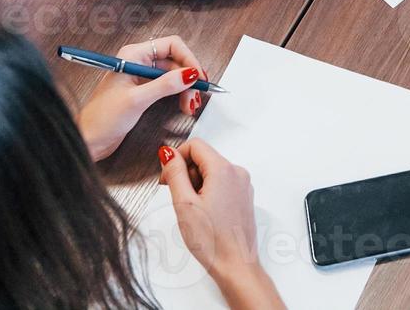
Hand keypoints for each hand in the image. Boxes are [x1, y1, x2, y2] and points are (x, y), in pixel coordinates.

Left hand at [77, 35, 208, 161]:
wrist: (89, 140)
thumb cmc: (102, 119)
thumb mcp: (137, 100)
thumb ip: (164, 85)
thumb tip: (189, 74)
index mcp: (133, 55)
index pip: (171, 45)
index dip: (188, 58)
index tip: (198, 75)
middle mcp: (139, 62)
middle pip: (175, 61)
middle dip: (188, 78)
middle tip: (195, 95)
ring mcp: (142, 77)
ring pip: (174, 75)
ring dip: (186, 89)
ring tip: (189, 105)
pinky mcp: (144, 91)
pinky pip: (168, 87)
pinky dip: (179, 95)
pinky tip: (183, 105)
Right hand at [160, 138, 283, 308]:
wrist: (236, 265)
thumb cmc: (211, 240)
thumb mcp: (184, 204)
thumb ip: (175, 174)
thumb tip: (168, 153)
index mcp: (224, 170)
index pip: (195, 145)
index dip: (176, 158)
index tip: (166, 178)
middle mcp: (237, 172)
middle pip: (204, 157)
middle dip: (186, 173)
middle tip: (178, 198)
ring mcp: (243, 185)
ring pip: (212, 171)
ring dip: (196, 184)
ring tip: (192, 210)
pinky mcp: (243, 197)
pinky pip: (221, 183)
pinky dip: (208, 192)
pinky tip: (204, 213)